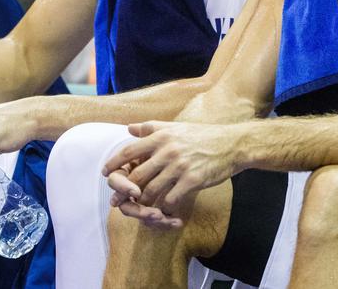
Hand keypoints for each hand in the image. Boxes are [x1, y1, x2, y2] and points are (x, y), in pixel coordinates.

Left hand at [102, 121, 240, 221]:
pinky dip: (164, 207)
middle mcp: (168, 151)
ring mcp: (180, 166)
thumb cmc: (203, 135)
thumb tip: (129, 128)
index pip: (129, 150)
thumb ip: (151, 128)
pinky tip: (164, 210)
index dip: (114, 163)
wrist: (232, 144)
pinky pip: (170, 199)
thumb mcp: (175, 127)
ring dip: (144, 202)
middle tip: (119, 200)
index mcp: (162, 137)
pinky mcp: (192, 180)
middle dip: (125, 191)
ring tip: (141, 207)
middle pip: (137, 175)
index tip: (105, 173)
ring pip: (151, 191)